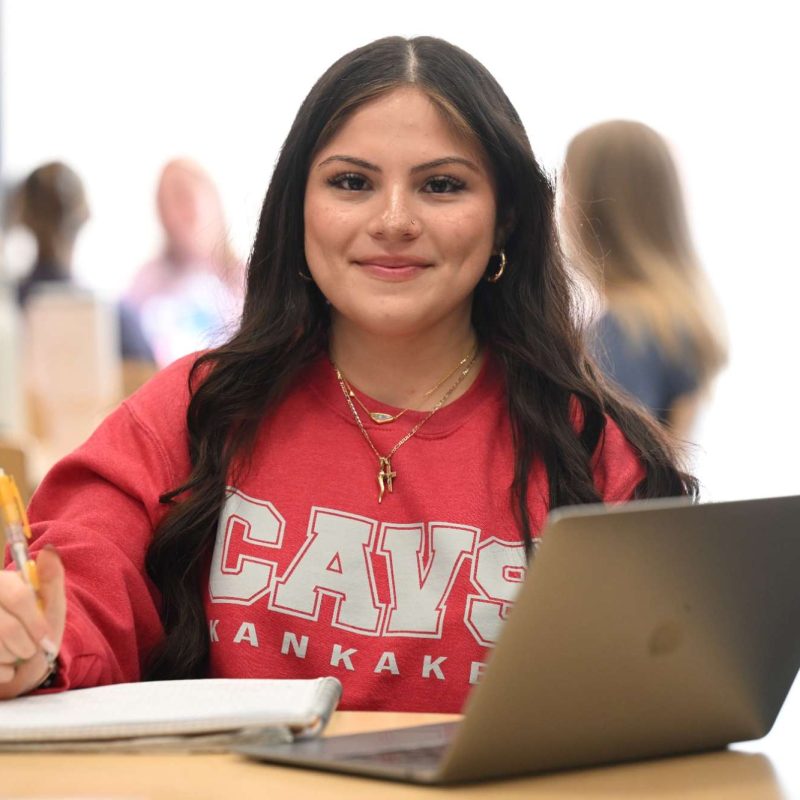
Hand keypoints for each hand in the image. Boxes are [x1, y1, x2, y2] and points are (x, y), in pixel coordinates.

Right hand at [0, 547, 65, 698]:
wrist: (19, 661)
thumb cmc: (36, 628)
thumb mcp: (50, 604)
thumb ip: (51, 579)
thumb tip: (50, 550)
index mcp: (2, 582)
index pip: (18, 597)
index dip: (35, 622)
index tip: (45, 639)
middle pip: (6, 628)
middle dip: (25, 645)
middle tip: (30, 650)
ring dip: (12, 660)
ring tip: (16, 655)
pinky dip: (2, 673)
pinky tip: (4, 667)